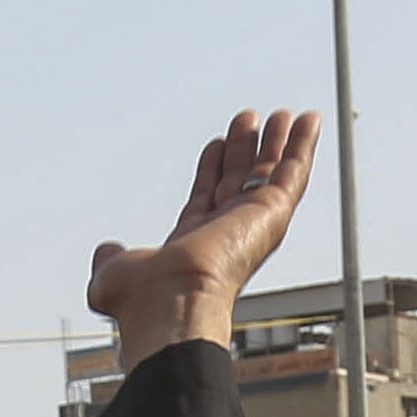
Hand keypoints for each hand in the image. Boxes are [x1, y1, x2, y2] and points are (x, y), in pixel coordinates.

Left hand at [84, 110, 318, 357]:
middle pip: (241, 181)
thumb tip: (106, 252)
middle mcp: (227, 234)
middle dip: (245, 150)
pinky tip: (310, 120)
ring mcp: (253, 224)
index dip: (212, 168)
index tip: (217, 143)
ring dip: (276, 143)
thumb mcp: (113, 273)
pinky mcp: (272, 214)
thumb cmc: (142, 299)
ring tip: (281, 115)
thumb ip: (111, 258)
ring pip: (270, 174)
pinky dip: (303, 145)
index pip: (208, 195)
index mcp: (195, 244)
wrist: (169, 301)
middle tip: (248, 119)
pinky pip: (293, 172)